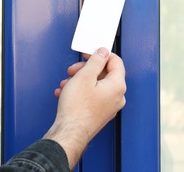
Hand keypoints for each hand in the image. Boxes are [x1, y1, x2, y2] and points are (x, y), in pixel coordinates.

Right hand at [43, 47, 125, 169]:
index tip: (89, 53)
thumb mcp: (85, 76)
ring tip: (66, 84)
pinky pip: (91, 96)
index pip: (115, 61)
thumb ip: (96, 61)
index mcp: (117, 86)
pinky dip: (79, 92)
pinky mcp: (99, 114)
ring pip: (95, 85)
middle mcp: (117, 97)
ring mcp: (109, 107)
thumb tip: (103, 52)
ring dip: (79, 81)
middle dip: (85, 69)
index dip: (100, 54)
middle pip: (104, 74)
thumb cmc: (76, 108)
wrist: (69, 133)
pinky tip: (65, 93)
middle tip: (73, 70)